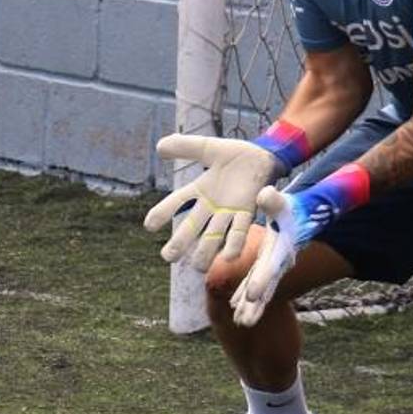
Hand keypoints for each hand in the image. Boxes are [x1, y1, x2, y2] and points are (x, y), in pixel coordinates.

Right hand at [144, 134, 281, 271]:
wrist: (263, 156)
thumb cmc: (234, 155)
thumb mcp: (207, 148)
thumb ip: (185, 147)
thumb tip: (158, 146)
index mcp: (199, 190)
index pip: (176, 202)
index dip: (162, 213)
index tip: (149, 225)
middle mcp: (212, 206)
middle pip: (192, 227)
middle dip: (180, 242)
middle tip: (168, 257)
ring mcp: (229, 211)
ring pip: (214, 236)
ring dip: (206, 251)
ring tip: (198, 266)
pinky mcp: (248, 212)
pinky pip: (240, 231)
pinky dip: (234, 244)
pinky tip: (228, 257)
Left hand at [229, 163, 369, 326]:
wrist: (303, 218)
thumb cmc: (293, 209)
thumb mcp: (285, 203)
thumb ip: (274, 200)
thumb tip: (264, 194)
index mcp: (280, 249)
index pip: (270, 267)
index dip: (261, 282)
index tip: (251, 297)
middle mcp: (277, 262)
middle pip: (265, 287)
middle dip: (255, 304)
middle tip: (243, 322)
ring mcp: (273, 268)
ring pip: (261, 291)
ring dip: (251, 307)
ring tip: (240, 323)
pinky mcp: (268, 268)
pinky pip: (256, 286)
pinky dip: (246, 297)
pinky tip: (234, 307)